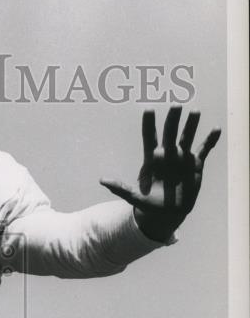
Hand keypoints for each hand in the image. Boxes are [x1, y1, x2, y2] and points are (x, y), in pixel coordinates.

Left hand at [100, 107, 220, 242]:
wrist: (167, 212)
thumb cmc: (149, 203)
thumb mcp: (134, 197)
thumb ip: (120, 188)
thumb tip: (101, 180)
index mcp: (152, 159)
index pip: (149, 137)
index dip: (148, 124)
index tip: (148, 109)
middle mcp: (168, 154)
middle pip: (170, 133)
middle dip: (172, 119)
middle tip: (176, 105)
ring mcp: (182, 157)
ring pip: (187, 137)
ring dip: (191, 125)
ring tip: (195, 111)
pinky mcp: (195, 164)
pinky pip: (204, 149)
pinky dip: (210, 141)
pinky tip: (216, 129)